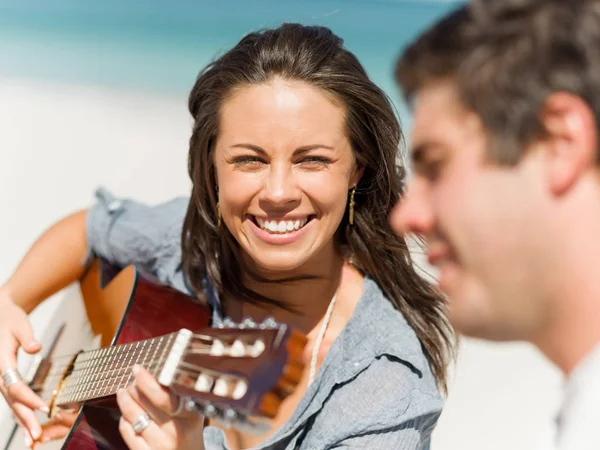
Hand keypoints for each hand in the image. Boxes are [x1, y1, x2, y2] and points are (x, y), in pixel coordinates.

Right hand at [0, 290, 47, 446]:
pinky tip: (28, 425)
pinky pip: (12, 398)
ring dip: (22, 421)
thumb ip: (27, 336)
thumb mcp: (19, 323)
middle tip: (36, 435)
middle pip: (12, 400)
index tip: (44, 407)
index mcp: (2, 361)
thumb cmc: (10, 318)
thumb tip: (35, 347)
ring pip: (10, 403)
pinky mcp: (5, 378)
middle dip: (25, 418)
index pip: (15, 385)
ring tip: (32, 439)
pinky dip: (20, 412)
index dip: (29, 398)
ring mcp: (1, 377)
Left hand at [117, 365, 204, 449]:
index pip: (163, 396)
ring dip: (125, 400)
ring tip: (124, 392)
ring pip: (133, 416)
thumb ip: (180, 392)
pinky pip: (128, 432)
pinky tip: (127, 415)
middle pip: (145, 403)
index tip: (137, 369)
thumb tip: (157, 368)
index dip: (146, 381)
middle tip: (133, 380)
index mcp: (190, 414)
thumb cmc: (189, 430)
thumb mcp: (193, 410)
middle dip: (135, 387)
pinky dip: (124, 420)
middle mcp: (175, 431)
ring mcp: (160, 445)